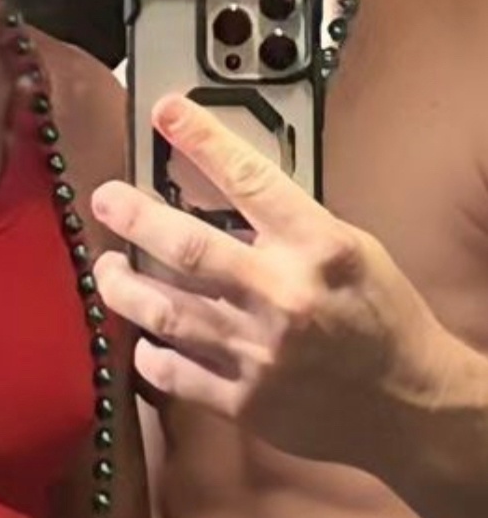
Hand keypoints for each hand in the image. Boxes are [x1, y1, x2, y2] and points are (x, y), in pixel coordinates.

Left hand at [91, 94, 446, 468]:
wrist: (409, 406)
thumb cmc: (381, 319)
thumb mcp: (355, 250)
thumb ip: (291, 227)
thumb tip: (223, 196)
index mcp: (319, 247)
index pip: (249, 179)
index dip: (201, 140)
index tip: (165, 112)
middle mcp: (282, 295)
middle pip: (186, 247)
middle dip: (134, 217)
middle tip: (106, 200)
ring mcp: (257, 352)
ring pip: (164, 312)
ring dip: (123, 286)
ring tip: (109, 269)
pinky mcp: (243, 402)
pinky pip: (172, 372)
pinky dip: (148, 351)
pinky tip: (144, 336)